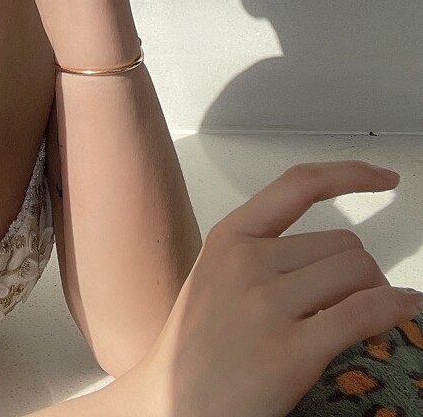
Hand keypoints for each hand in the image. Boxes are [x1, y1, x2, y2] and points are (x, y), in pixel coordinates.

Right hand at [105, 161, 417, 416]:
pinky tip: (403, 309)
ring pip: (358, 272)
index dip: (349, 175)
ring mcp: (267, 305)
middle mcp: (247, 262)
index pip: (298, 185)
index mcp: (229, 237)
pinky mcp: (291, 350)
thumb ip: (263, 251)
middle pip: (343, 242)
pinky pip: (365, 311)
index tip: (383, 176)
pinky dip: (395, 308)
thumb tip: (337, 252)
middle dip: (359, 270)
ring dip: (373, 293)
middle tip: (351, 300)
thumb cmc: (196, 347)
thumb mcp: (217, 276)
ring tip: (356, 318)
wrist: (170, 404)